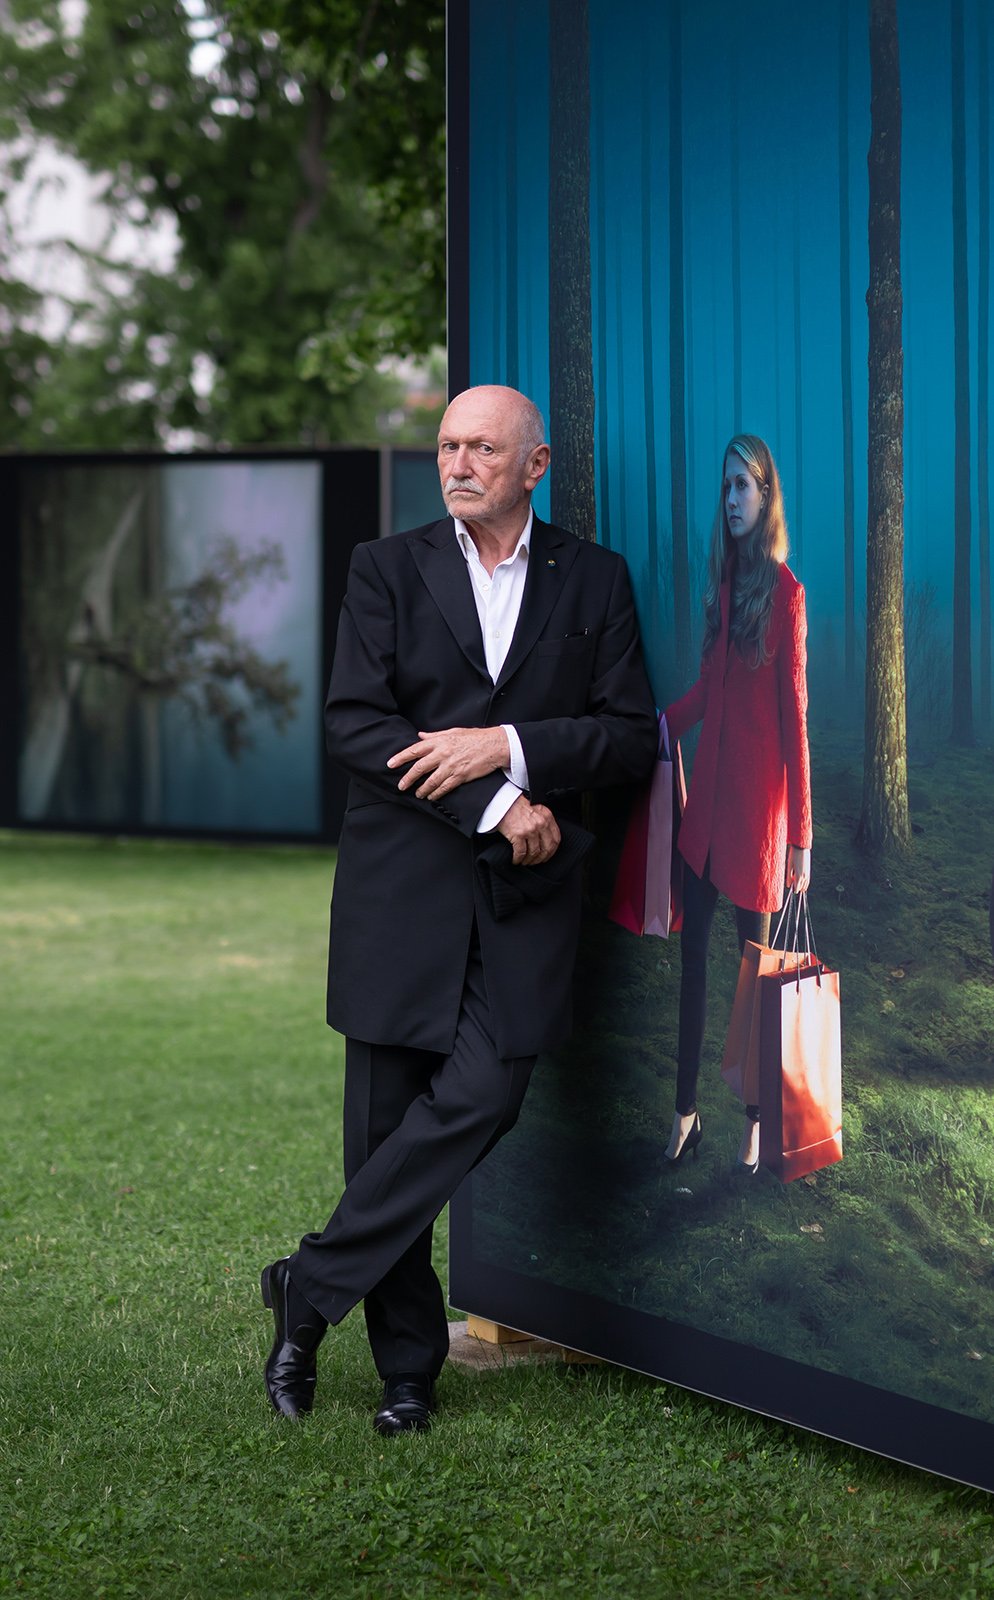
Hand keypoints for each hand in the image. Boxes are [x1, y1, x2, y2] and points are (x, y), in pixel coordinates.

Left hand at [387, 726, 509, 799]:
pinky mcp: (460, 776)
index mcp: (439, 741)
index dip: (400, 758)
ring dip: (422, 789)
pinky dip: (436, 794)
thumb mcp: (453, 732)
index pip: (414, 750)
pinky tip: (432, 797)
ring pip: (430, 781)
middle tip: (400, 786)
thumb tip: (420, 736)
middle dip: (407, 779)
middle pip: (419, 768)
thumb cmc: (474, 737)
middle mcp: (443, 754)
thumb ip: (434, 736)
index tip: (390, 764)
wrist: (494, 745)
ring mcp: (451, 766)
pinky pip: (444, 787)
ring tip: (417, 794)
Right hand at [496, 795, 560, 865]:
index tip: (547, 855)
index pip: (556, 839)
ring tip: (524, 861)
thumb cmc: (517, 805)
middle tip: (535, 861)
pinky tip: (516, 860)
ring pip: (534, 852)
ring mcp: (530, 830)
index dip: (552, 851)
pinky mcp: (518, 835)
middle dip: (541, 858)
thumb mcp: (537, 810)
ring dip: (529, 860)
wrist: (503, 801)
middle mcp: (541, 824)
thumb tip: (545, 838)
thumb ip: (544, 821)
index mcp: (547, 817)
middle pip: (546, 848)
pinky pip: (521, 852)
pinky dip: (518, 859)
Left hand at [786, 845, 810, 894]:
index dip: (793, 889)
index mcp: (799, 876)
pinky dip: (804, 882)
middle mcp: (804, 876)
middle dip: (796, 886)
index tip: (789, 885)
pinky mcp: (809, 871)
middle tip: (791, 879)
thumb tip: (788, 886)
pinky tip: (800, 879)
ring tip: (795, 879)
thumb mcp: (789, 866)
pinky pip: (807, 880)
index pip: (797, 888)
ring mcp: (808, 874)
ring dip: (801, 885)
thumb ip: (788, 877)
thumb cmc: (793, 856)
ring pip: (805, 885)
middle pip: (801, 887)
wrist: (801, 848)